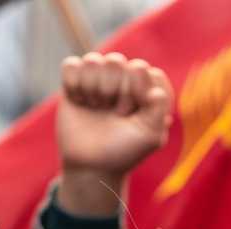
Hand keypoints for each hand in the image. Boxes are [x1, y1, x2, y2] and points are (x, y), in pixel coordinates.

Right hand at [56, 52, 172, 215]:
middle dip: (112, 91)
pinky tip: (79, 101)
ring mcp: (99, 79)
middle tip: (113, 114)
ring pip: (93, 60)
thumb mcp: (150, 136)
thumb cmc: (124, 151)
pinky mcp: (75, 83)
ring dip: (93, 88)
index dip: (135, 91)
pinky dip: (73, 83)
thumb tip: (156, 90)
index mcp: (146, 87)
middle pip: (116, 61)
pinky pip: (71, 64)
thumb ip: (159, 110)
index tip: (130, 114)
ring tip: (96, 108)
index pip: (142, 69)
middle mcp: (123, 79)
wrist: (92, 167)